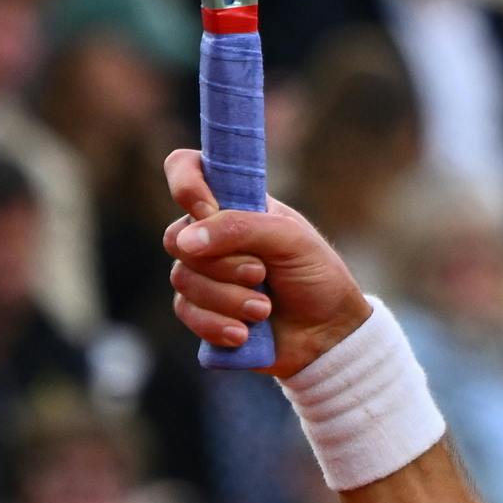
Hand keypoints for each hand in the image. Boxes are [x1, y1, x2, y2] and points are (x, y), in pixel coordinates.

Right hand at [162, 147, 372, 376]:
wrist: (326, 333)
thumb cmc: (315, 275)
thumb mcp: (291, 240)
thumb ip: (241, 227)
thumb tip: (186, 240)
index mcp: (235, 203)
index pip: (187, 168)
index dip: (185, 183)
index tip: (206, 208)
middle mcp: (212, 234)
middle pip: (176, 237)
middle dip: (222, 263)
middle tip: (261, 274)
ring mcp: (203, 273)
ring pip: (182, 279)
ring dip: (228, 298)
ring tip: (264, 309)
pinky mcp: (201, 310)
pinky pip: (186, 312)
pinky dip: (217, 324)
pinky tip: (245, 333)